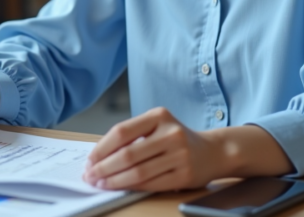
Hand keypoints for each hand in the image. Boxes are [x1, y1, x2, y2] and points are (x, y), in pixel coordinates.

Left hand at [83, 107, 219, 191]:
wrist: (213, 151)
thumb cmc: (176, 139)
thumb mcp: (157, 126)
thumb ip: (133, 136)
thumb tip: (99, 156)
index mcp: (159, 116)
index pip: (121, 132)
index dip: (101, 148)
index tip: (89, 160)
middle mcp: (170, 133)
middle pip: (127, 154)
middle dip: (104, 168)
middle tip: (90, 175)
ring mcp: (179, 154)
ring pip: (138, 172)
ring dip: (115, 181)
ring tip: (101, 184)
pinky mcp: (185, 175)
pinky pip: (152, 184)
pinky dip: (132, 187)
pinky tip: (121, 188)